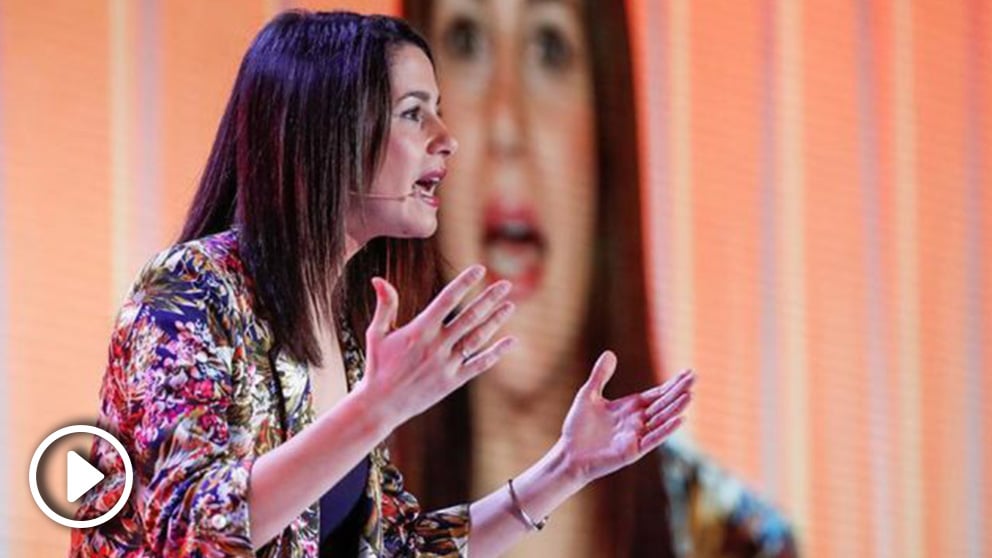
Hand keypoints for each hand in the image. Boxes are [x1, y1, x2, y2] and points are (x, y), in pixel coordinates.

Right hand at [358, 265, 516, 427]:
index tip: (479, 269)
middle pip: (469, 317)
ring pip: (477, 338)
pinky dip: (496, 353)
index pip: (447, 299)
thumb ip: (385, 305)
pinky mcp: (453, 381)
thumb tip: (378, 279)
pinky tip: (511, 341)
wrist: (381, 405)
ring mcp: (447, 364)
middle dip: (488, 298)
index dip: (464, 282)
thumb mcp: (377, 333)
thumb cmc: (378, 366)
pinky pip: (479, 364)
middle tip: (505, 284)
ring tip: (510, 305)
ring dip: (495, 321)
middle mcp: (437, 345)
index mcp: (420, 330)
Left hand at [559, 351, 693, 482]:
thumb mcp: (588, 394)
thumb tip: (610, 353)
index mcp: (630, 407)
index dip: (672, 384)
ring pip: (661, 420)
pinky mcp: (633, 450)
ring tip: (690, 395)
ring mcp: (637, 435)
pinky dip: (665, 430)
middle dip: (678, 391)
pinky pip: (652, 439)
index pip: (657, 394)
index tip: (687, 373)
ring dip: (675, 408)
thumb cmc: (578, 427)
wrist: (568, 453)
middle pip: (663, 403)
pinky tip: (679, 420)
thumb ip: (600, 375)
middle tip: (695, 378)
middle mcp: (638, 421)